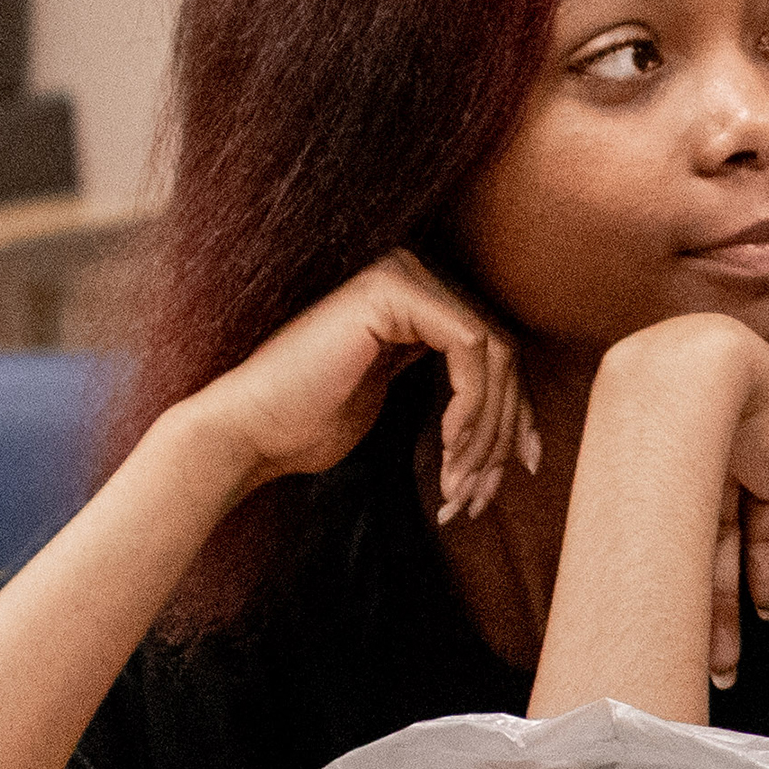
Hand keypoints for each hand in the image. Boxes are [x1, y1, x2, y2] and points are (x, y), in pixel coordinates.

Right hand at [165, 250, 537, 518]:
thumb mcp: (395, 402)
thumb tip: (524, 429)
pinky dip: (471, 402)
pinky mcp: (392, 290)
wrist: (245, 433)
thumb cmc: (307, 426)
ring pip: (495, 353)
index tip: (523, 469)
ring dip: (487, 428)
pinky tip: (448, 444)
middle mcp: (412, 277)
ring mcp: (401, 275)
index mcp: (415, 303)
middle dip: (503, 431)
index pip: (497, 357)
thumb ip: (454, 395)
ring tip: (460, 481)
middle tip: (482, 492)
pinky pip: (470, 346)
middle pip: (503, 355)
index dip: (518, 416)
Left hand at [590, 316, 768, 684]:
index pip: (765, 528)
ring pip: (687, 552)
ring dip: (698, 609)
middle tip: (724, 666)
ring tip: (703, 661)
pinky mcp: (641, 482)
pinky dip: (667, 582)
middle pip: (721, 549)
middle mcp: (715, 469)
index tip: (766, 618)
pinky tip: (665, 620)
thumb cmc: (766, 410)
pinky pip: (656, 543)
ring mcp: (676, 474)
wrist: (703, 368)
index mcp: (760, 461)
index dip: (768, 575)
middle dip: (726, 609)